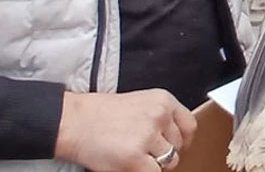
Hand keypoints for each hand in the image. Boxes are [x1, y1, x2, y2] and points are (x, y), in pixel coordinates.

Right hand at [55, 89, 195, 171]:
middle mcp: (159, 115)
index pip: (190, 125)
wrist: (74, 122)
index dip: (183, 140)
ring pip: (169, 161)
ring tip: (135, 156)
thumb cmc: (101, 114)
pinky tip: (129, 163)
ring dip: (154, 164)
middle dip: (163, 153)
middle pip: (178, 146)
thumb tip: (178, 140)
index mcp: (163, 99)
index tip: (175, 146)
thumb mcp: (140, 103)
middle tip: (144, 151)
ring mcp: (148, 136)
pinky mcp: (135, 157)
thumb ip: (161, 117)